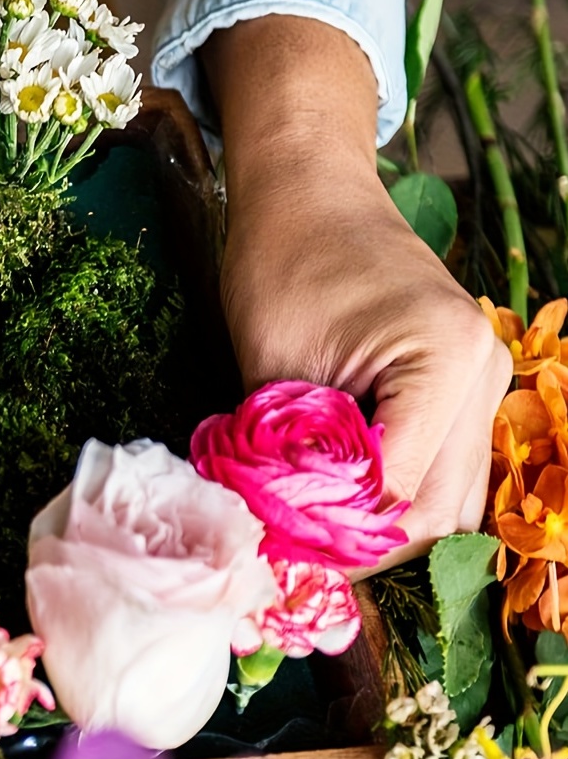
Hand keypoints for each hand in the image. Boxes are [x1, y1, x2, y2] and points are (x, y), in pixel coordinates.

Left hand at [204, 16, 510, 563]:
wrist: (309, 195)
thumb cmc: (281, 261)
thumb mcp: (273, 366)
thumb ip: (290, 455)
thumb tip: (282, 536)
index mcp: (444, 359)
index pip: (401, 493)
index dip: (340, 539)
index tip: (280, 555)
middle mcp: (484, 375)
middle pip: (441, 512)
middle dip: (367, 549)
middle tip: (295, 563)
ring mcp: (484, 385)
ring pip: (454, 504)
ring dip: (387, 535)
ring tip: (317, 543)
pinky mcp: (465, 393)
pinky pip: (446, 473)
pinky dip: (398, 502)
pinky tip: (343, 511)